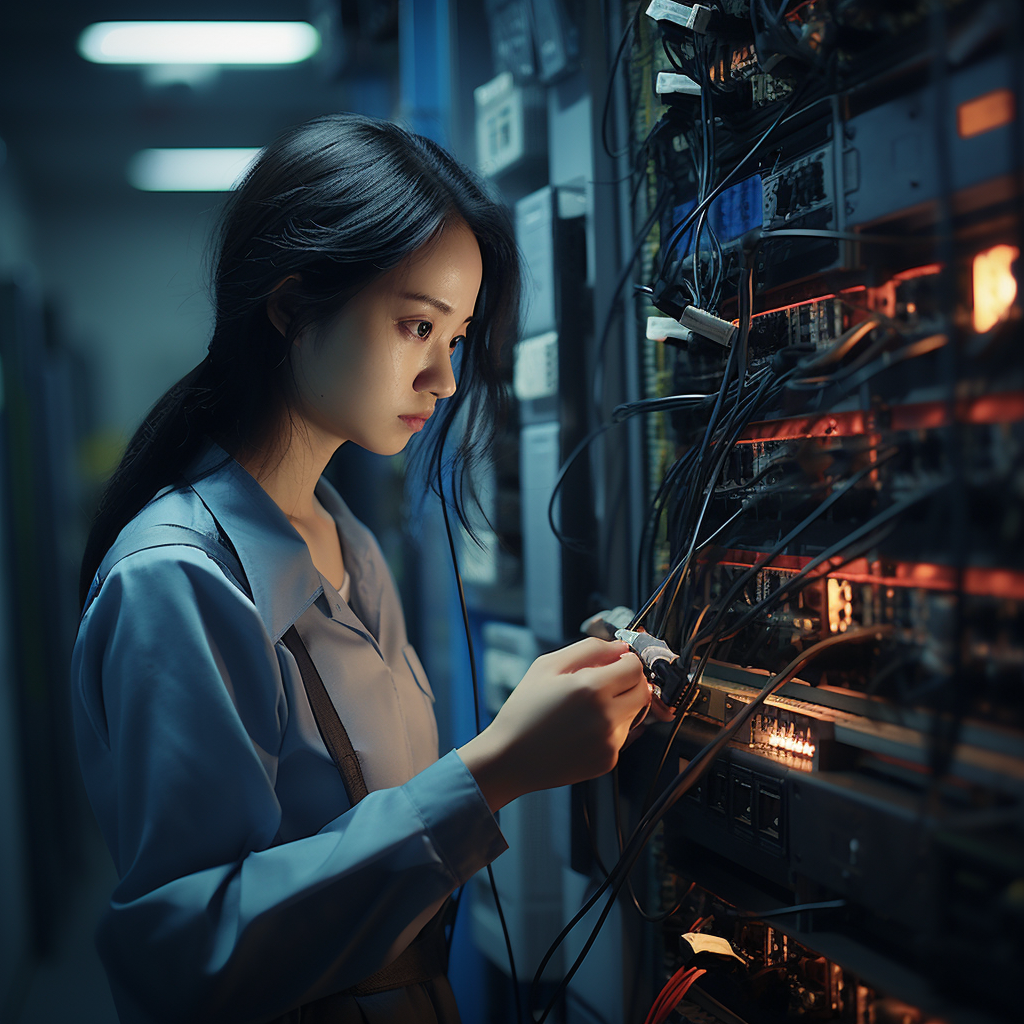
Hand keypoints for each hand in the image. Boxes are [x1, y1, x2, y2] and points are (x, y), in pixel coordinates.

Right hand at [458, 638, 650, 810]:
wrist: (510, 757)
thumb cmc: (524, 710)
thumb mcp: (547, 665)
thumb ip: (589, 649)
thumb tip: (620, 647)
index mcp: (591, 688)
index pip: (635, 667)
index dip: (626, 661)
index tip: (615, 663)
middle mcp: (606, 717)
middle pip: (643, 691)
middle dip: (629, 682)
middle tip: (604, 683)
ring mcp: (610, 742)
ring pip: (635, 713)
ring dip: (620, 705)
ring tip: (587, 709)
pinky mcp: (609, 761)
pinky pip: (623, 736)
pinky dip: (610, 728)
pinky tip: (584, 728)